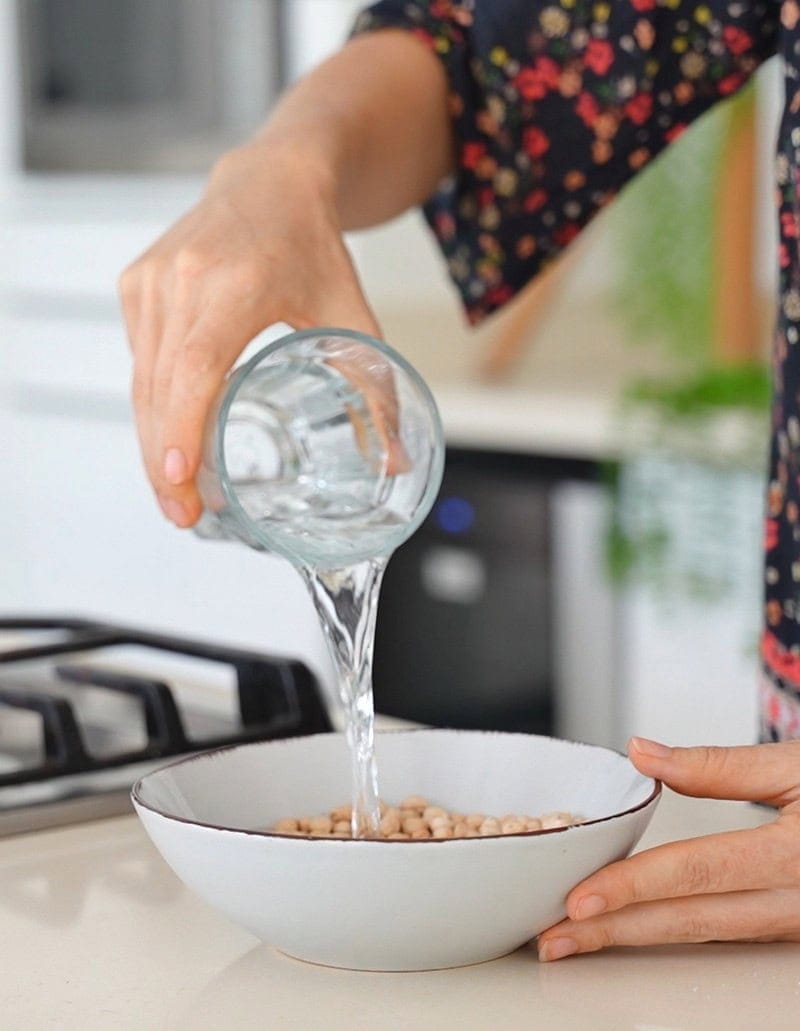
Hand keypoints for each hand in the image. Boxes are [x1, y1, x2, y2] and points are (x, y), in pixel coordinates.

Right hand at [119, 143, 379, 527]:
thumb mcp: (352, 311)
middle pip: (161, 387)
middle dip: (166, 461)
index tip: (182, 478)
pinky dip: (153, 408)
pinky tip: (171, 445)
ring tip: (176, 496)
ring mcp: (151, 282)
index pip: (198, 364)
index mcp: (237, 282)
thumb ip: (375, 385)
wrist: (268, 180)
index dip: (184, 425)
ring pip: (143, 381)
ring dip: (154, 444)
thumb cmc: (311, 244)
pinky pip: (141, 362)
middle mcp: (183, 279)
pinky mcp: (136, 287)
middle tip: (185, 515)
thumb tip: (395, 460)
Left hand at [537, 736, 799, 960]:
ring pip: (708, 934)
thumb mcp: (799, 764)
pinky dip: (678, 931)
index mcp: (799, 855)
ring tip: (582, 936)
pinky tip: (641, 927)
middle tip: (555, 937)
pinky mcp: (796, 925)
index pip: (698, 873)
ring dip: (641, 937)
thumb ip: (719, 766)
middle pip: (693, 920)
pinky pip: (731, 933)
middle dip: (618, 931)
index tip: (578, 897)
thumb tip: (642, 753)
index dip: (634, 886)